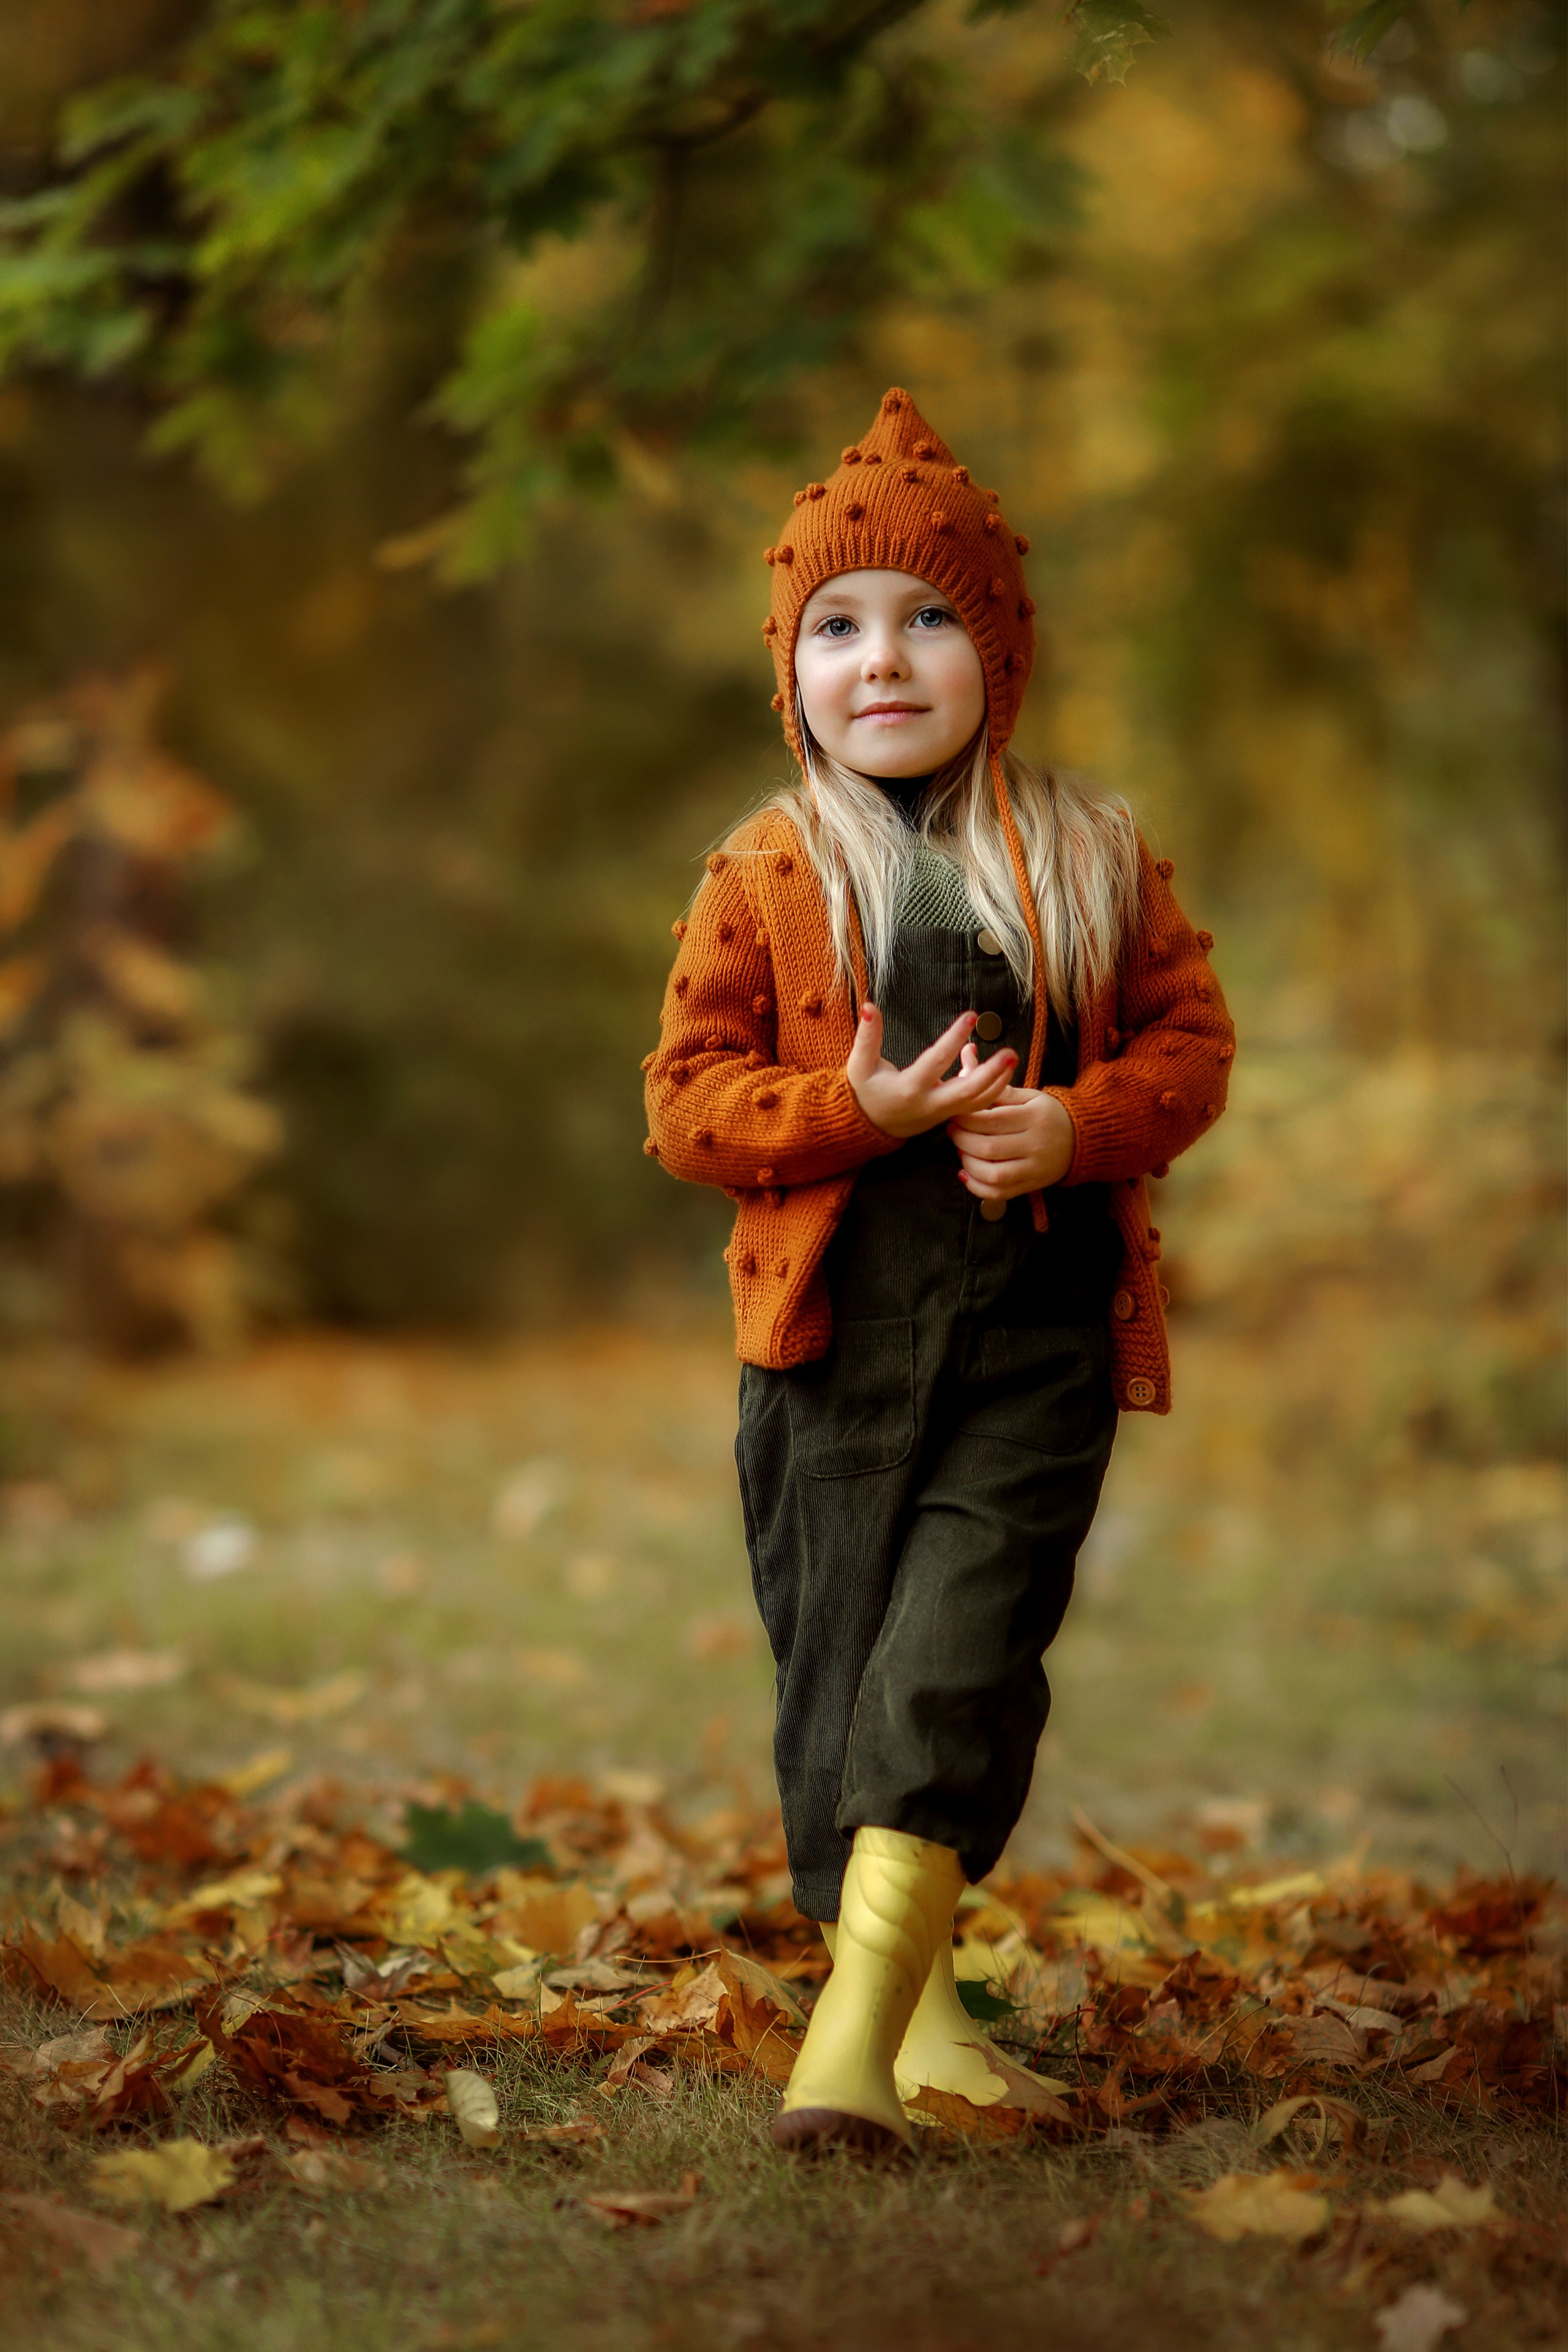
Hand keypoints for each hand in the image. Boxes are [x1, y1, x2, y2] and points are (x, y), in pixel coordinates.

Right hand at [846, 1004, 1016, 1139]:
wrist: (870, 1127)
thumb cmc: (865, 1092)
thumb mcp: (859, 1065)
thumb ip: (867, 1036)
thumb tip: (869, 1006)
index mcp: (909, 1089)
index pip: (936, 1061)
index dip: (954, 1038)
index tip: (971, 1016)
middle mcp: (930, 1103)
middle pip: (967, 1091)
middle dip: (991, 1073)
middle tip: (1010, 1052)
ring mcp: (942, 1113)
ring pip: (977, 1102)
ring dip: (999, 1082)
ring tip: (1012, 1059)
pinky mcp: (949, 1115)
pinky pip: (976, 1105)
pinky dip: (992, 1090)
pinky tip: (1001, 1070)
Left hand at [947, 1084, 1075, 1200]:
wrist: (1082, 1140)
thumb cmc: (1050, 1114)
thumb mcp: (1031, 1097)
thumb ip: (1000, 1091)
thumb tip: (967, 1072)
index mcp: (1034, 1117)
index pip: (992, 1120)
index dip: (966, 1119)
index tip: (955, 1113)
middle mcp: (1035, 1145)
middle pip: (988, 1148)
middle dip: (962, 1139)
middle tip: (953, 1131)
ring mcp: (1034, 1169)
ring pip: (993, 1174)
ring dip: (968, 1164)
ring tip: (961, 1150)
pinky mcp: (1031, 1186)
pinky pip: (999, 1193)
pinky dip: (977, 1187)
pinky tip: (966, 1174)